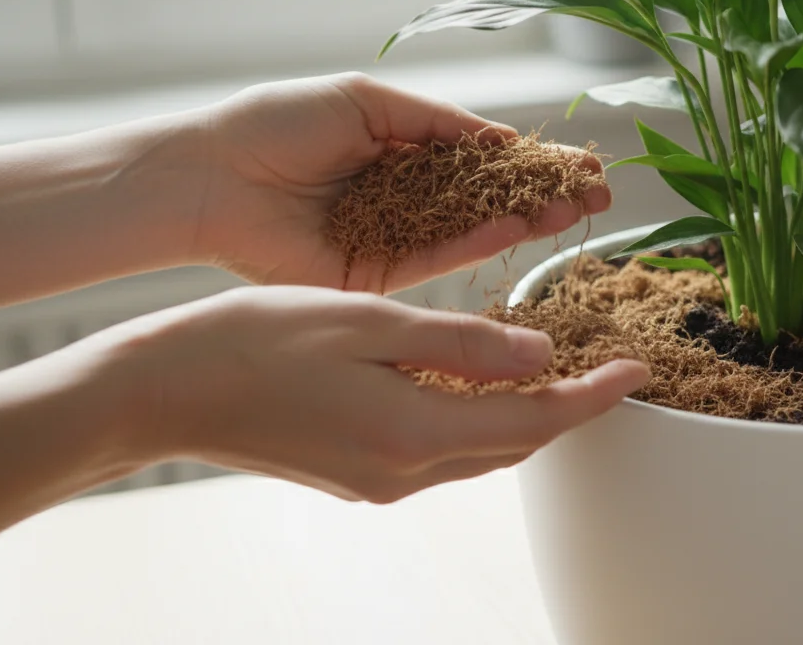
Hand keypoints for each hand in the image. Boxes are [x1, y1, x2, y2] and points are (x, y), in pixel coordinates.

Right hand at [98, 286, 646, 502]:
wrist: (164, 393)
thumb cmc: (255, 341)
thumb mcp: (370, 320)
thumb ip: (463, 343)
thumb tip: (539, 355)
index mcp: (414, 432)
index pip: (537, 422)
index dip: (595, 397)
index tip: (638, 372)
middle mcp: (404, 473)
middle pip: (516, 446)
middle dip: (568, 410)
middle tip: (606, 368)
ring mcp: (378, 483)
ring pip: (480, 453)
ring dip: (523, 417)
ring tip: (555, 369)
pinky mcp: (356, 476)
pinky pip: (440, 453)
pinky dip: (475, 421)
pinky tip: (477, 383)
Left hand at [186, 72, 610, 291]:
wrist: (211, 177)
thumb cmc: (275, 125)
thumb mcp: (365, 101)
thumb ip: (435, 122)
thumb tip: (501, 138)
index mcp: (400, 152)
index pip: (481, 159)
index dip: (531, 160)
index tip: (581, 161)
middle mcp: (405, 200)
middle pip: (488, 200)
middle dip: (543, 194)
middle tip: (598, 193)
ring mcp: (395, 240)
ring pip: (474, 232)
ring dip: (526, 220)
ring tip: (576, 209)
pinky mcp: (378, 277)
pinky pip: (438, 259)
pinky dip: (480, 243)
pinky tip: (519, 225)